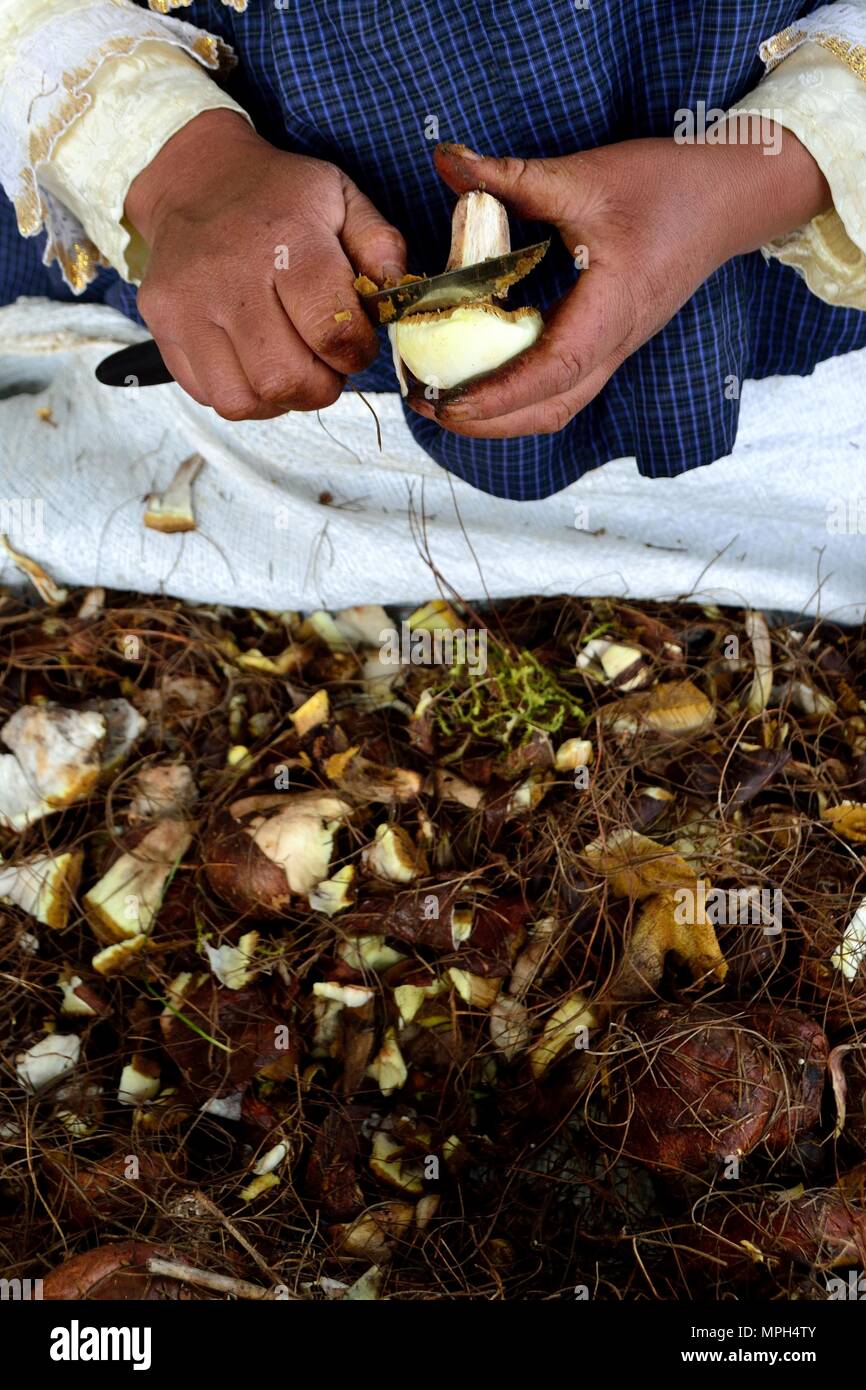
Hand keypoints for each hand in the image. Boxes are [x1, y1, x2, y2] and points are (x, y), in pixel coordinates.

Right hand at [125, 110, 405, 418]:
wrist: (196, 179)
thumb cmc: (279, 197)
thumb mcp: (341, 199)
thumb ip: (380, 247)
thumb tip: (397, 297)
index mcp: (286, 241)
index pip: (331, 332)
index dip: (355, 354)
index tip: (354, 343)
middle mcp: (230, 277)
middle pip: (285, 379)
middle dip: (320, 386)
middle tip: (324, 363)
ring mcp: (188, 306)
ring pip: (243, 399)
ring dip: (279, 398)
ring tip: (289, 365)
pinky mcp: (163, 327)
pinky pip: (209, 395)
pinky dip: (243, 394)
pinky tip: (255, 363)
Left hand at [417, 133, 830, 436]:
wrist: (726, 200)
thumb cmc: (665, 187)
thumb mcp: (585, 176)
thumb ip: (511, 176)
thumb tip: (444, 161)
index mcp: (613, 310)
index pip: (552, 371)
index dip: (498, 393)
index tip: (446, 400)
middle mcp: (614, 344)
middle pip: (547, 411)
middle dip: (484, 420)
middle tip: (423, 403)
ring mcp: (613, 351)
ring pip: (554, 408)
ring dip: (498, 417)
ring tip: (442, 400)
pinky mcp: (608, 345)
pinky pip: (559, 390)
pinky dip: (516, 397)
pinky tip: (478, 378)